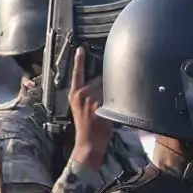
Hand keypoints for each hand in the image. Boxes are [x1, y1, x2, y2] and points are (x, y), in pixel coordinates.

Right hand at [67, 48, 113, 170]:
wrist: (88, 142)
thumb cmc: (87, 126)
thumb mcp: (80, 108)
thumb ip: (86, 95)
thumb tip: (99, 85)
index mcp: (74, 94)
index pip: (76, 73)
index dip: (79, 60)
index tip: (80, 49)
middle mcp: (81, 94)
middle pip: (99, 79)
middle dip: (108, 83)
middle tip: (111, 94)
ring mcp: (90, 100)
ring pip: (108, 88)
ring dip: (115, 93)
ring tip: (114, 104)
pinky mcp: (99, 107)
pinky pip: (112, 98)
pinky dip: (117, 101)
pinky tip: (116, 108)